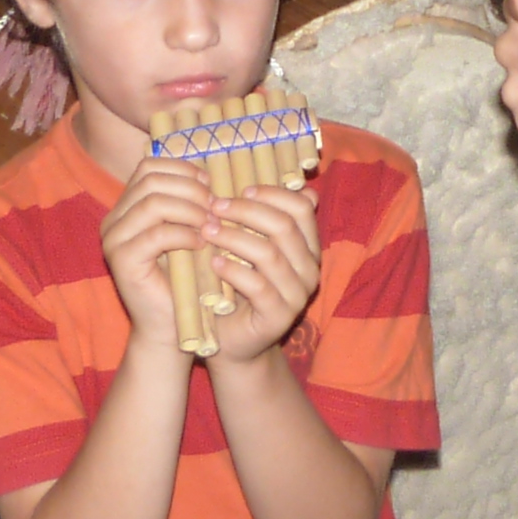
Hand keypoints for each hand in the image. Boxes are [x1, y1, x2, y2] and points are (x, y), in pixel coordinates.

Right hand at [97, 156, 214, 355]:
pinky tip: (202, 242)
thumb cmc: (184, 278)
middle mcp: (113, 220)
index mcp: (127, 207)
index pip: (149, 166)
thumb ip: (188, 203)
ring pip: (153, 202)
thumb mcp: (187, 231)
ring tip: (211, 224)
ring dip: (190, 209)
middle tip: (215, 206)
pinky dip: (185, 234)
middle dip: (189, 188)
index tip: (210, 184)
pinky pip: (157, 234)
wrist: (171, 325)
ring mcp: (114, 240)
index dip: (182, 169)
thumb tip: (209, 173)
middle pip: (150, 180)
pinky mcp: (122, 261)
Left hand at [199, 182, 326, 364]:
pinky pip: (258, 286)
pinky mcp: (279, 317)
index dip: (271, 193)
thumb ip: (257, 220)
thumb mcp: (249, 249)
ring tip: (207, 230)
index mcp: (308, 247)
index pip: (302, 208)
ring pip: (270, 254)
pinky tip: (213, 262)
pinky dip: (233, 270)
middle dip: (246, 211)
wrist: (234, 341)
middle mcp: (310, 270)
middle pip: (284, 227)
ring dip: (234, 237)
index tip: (239, 189)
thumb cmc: (238, 287)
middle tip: (214, 206)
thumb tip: (255, 177)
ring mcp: (297, 295)